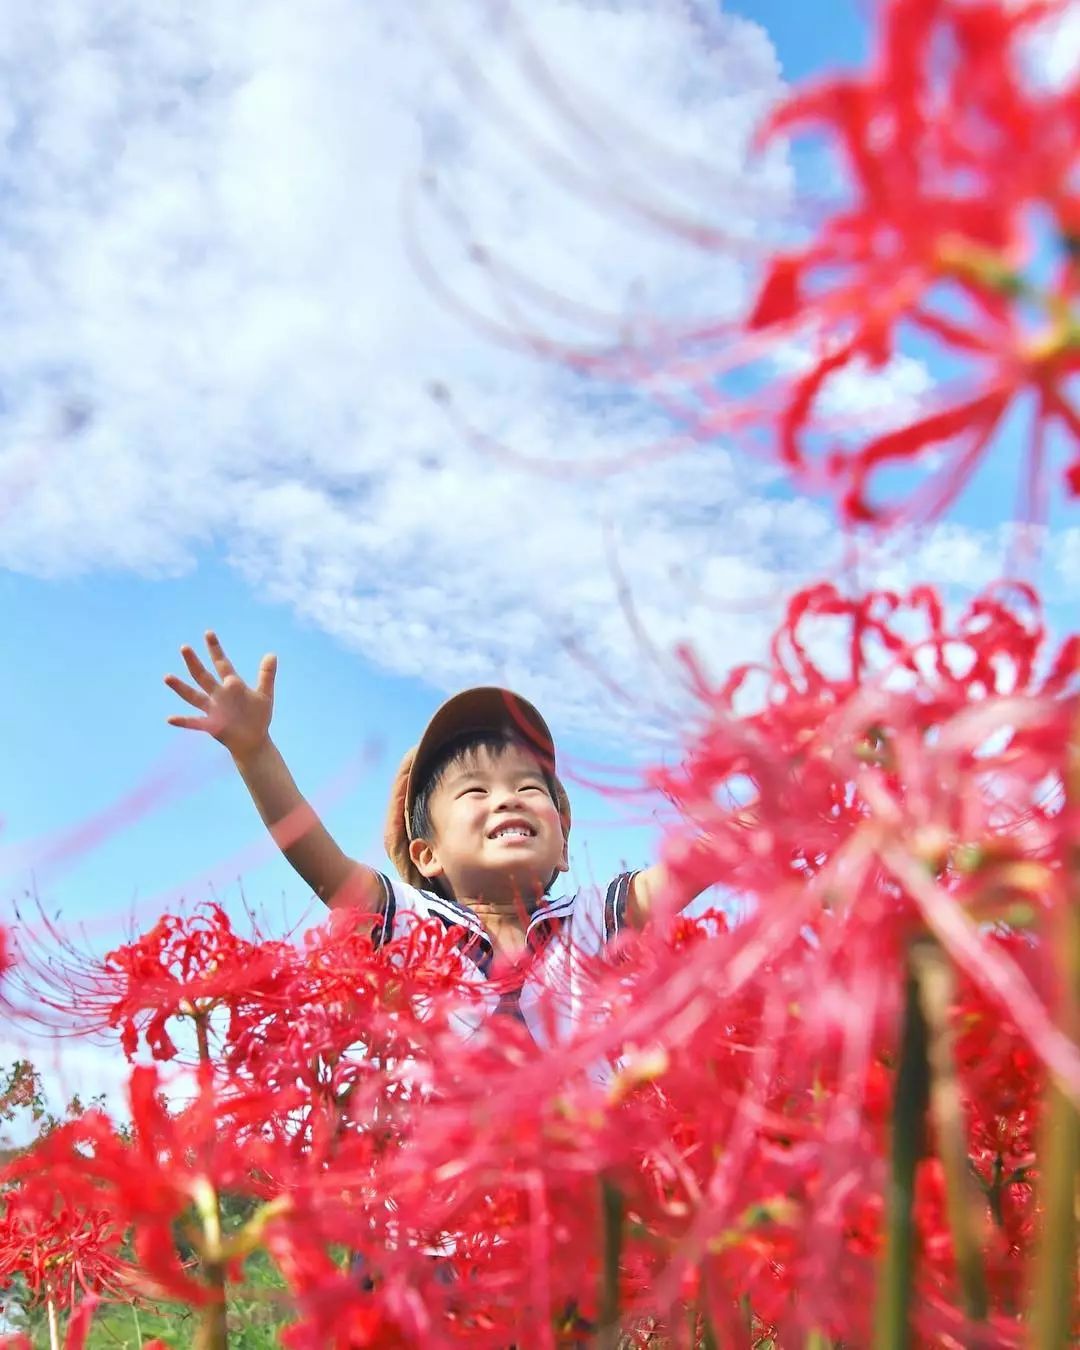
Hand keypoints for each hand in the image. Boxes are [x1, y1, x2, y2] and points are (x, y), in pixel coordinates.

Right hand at [165, 632, 276, 760]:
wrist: (253, 740)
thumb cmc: (257, 716)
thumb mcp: (265, 694)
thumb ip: (266, 675)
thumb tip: (271, 654)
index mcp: (231, 685)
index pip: (222, 664)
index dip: (215, 649)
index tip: (208, 633)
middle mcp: (218, 695)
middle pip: (203, 676)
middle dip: (194, 662)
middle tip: (184, 647)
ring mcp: (212, 710)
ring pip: (193, 696)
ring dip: (181, 688)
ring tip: (167, 676)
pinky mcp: (211, 726)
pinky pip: (195, 723)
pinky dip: (183, 721)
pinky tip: (170, 718)